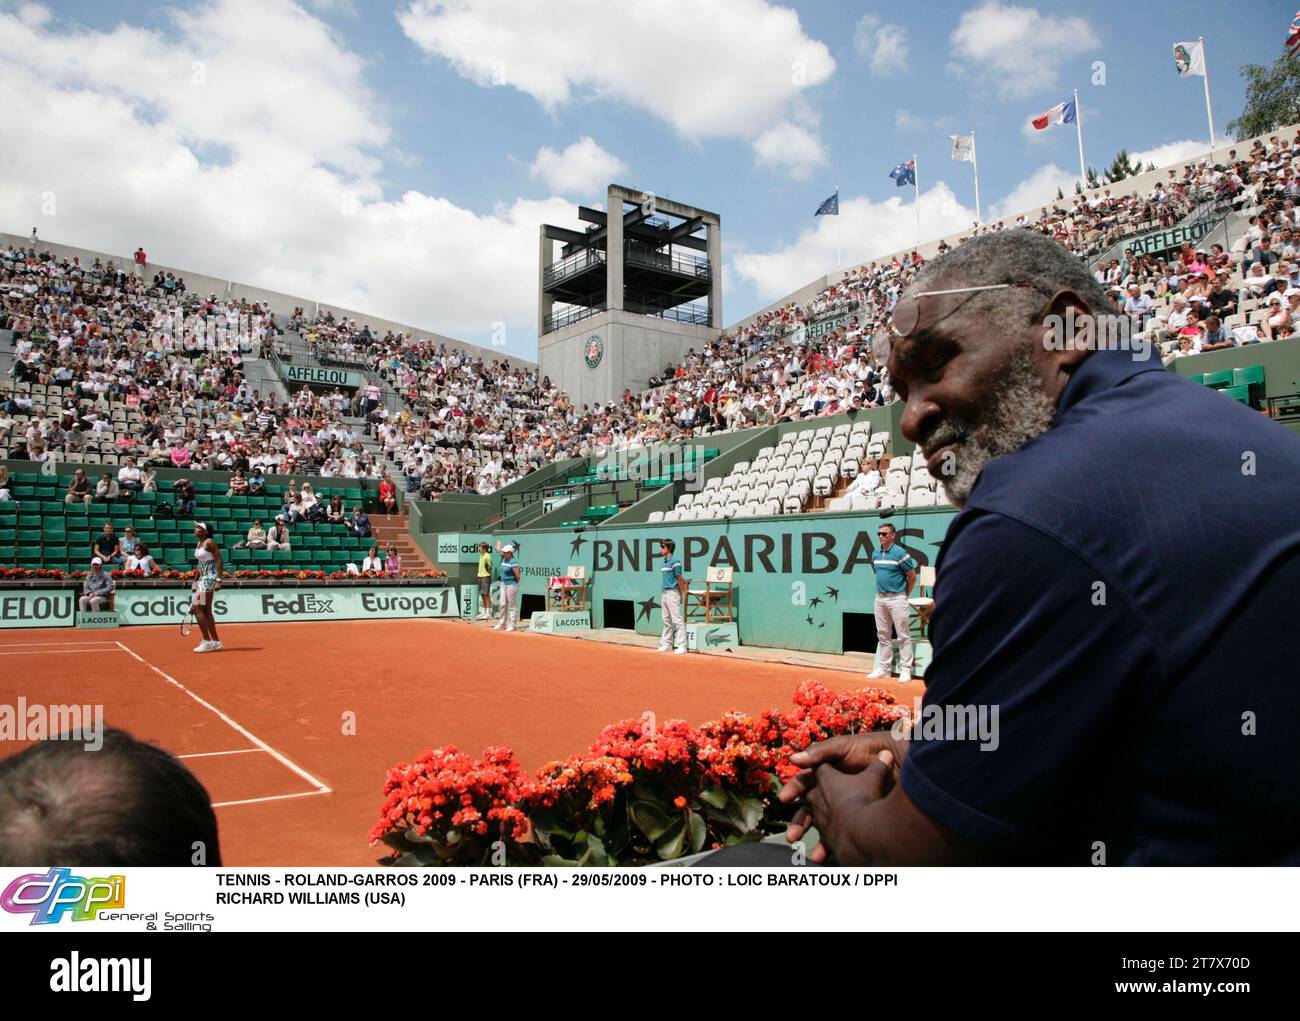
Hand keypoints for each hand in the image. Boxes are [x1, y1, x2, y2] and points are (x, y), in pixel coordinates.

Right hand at [780, 731, 907, 860]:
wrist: (901, 763)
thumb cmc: (872, 750)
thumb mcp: (844, 746)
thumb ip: (820, 752)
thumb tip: (792, 760)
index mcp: (825, 773)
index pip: (804, 783)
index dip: (793, 790)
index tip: (784, 798)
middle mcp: (830, 792)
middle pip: (807, 808)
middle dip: (798, 822)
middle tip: (792, 835)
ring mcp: (842, 808)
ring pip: (820, 826)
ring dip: (810, 837)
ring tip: (805, 848)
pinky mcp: (855, 821)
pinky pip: (837, 837)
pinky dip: (828, 847)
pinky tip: (823, 856)